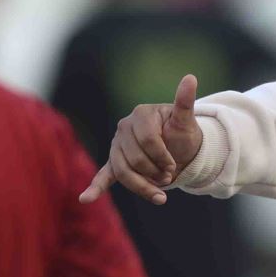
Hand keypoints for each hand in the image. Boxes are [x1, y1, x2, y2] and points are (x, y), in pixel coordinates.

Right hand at [80, 75, 203, 205]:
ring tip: (160, 195)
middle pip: (135, 159)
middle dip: (155, 172)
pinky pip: (104, 175)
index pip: (148, 141)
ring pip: (123, 172)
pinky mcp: (115, 161)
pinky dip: (96, 187)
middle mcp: (124, 127)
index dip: (163, 157)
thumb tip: (190, 77)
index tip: (174, 165)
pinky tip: (85, 199)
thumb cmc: (183, 135)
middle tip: (170, 176)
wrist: (181, 151)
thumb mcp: (186, 120)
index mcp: (141, 114)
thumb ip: (185, 102)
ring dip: (142, 186)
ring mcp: (117, 145)